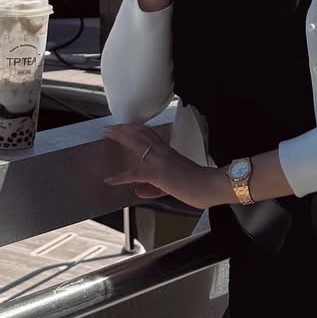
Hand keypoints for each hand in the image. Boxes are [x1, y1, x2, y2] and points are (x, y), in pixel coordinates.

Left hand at [104, 123, 229, 210]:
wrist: (207, 185)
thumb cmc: (199, 184)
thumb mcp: (173, 184)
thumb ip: (154, 187)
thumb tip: (139, 191)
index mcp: (170, 153)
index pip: (152, 135)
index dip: (138, 129)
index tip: (129, 125)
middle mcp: (163, 153)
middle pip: (142, 134)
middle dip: (125, 129)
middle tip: (112, 126)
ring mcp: (159, 161)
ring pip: (137, 144)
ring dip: (121, 137)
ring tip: (108, 133)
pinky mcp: (156, 173)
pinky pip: (134, 175)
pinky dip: (120, 178)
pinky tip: (110, 180)